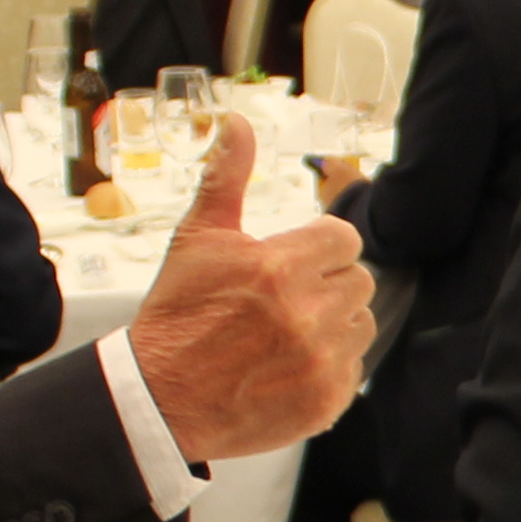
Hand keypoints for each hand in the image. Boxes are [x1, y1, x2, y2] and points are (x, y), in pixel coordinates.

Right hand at [124, 117, 372, 461]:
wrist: (160, 398)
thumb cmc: (177, 314)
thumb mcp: (197, 239)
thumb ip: (227, 177)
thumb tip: (238, 121)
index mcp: (278, 267)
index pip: (344, 239)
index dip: (320, 246)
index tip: (294, 258)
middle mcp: (306, 314)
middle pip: (358, 280)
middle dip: (327, 282)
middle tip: (286, 296)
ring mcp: (320, 360)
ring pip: (361, 323)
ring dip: (333, 322)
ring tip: (286, 331)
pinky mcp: (327, 399)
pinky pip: (354, 368)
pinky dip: (329, 365)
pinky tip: (288, 364)